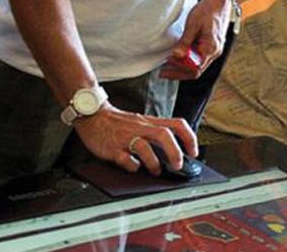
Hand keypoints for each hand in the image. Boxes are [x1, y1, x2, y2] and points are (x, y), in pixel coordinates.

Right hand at [74, 102, 197, 175]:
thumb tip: (173, 150)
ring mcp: (126, 138)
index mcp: (149, 122)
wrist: (92, 115)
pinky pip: (125, 159)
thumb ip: (155, 133)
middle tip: (177, 165)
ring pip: (145, 147)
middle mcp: (140, 128)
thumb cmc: (117, 122)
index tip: (193, 152)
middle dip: (175, 152)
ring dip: (154, 163)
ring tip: (155, 170)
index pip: (177, 124)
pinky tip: (134, 167)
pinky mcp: (113, 148)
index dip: (189, 138)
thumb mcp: (140, 122)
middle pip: (164, 135)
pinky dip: (132, 166)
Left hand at [160, 0, 229, 79]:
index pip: (194, 69)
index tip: (167, 66)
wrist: (219, 1)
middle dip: (178, 72)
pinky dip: (188, 61)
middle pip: (196, 71)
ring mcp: (214, 50)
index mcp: (210, 48)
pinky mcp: (212, 46)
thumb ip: (185, 42)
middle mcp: (214, 52)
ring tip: (168, 66)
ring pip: (198, 66)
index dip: (179, 70)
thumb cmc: (207, 11)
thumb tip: (177, 55)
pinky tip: (179, 58)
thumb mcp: (193, 25)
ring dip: (183, 68)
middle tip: (163, 72)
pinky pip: (200, 59)